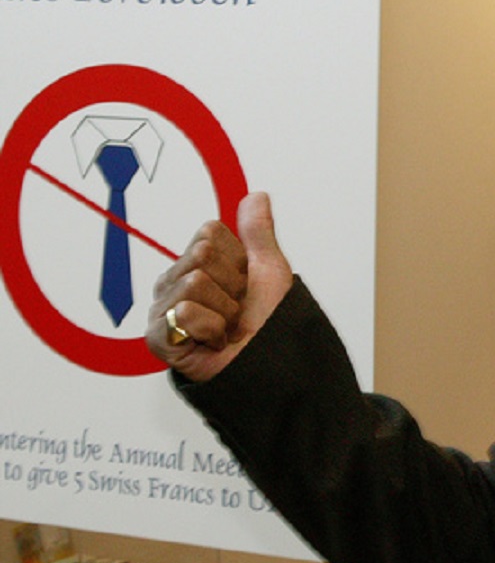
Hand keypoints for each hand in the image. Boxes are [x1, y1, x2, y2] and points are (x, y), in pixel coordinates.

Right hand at [146, 191, 292, 382]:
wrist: (270, 367)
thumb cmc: (269, 324)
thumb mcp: (270, 271)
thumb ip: (258, 232)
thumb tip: (256, 195)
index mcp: (196, 264)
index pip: (210, 233)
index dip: (238, 258)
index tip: (245, 284)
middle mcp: (175, 284)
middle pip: (202, 253)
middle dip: (233, 284)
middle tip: (237, 309)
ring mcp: (163, 309)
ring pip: (195, 282)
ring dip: (225, 310)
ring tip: (227, 328)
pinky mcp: (157, 337)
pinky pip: (186, 312)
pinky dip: (211, 330)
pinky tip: (213, 342)